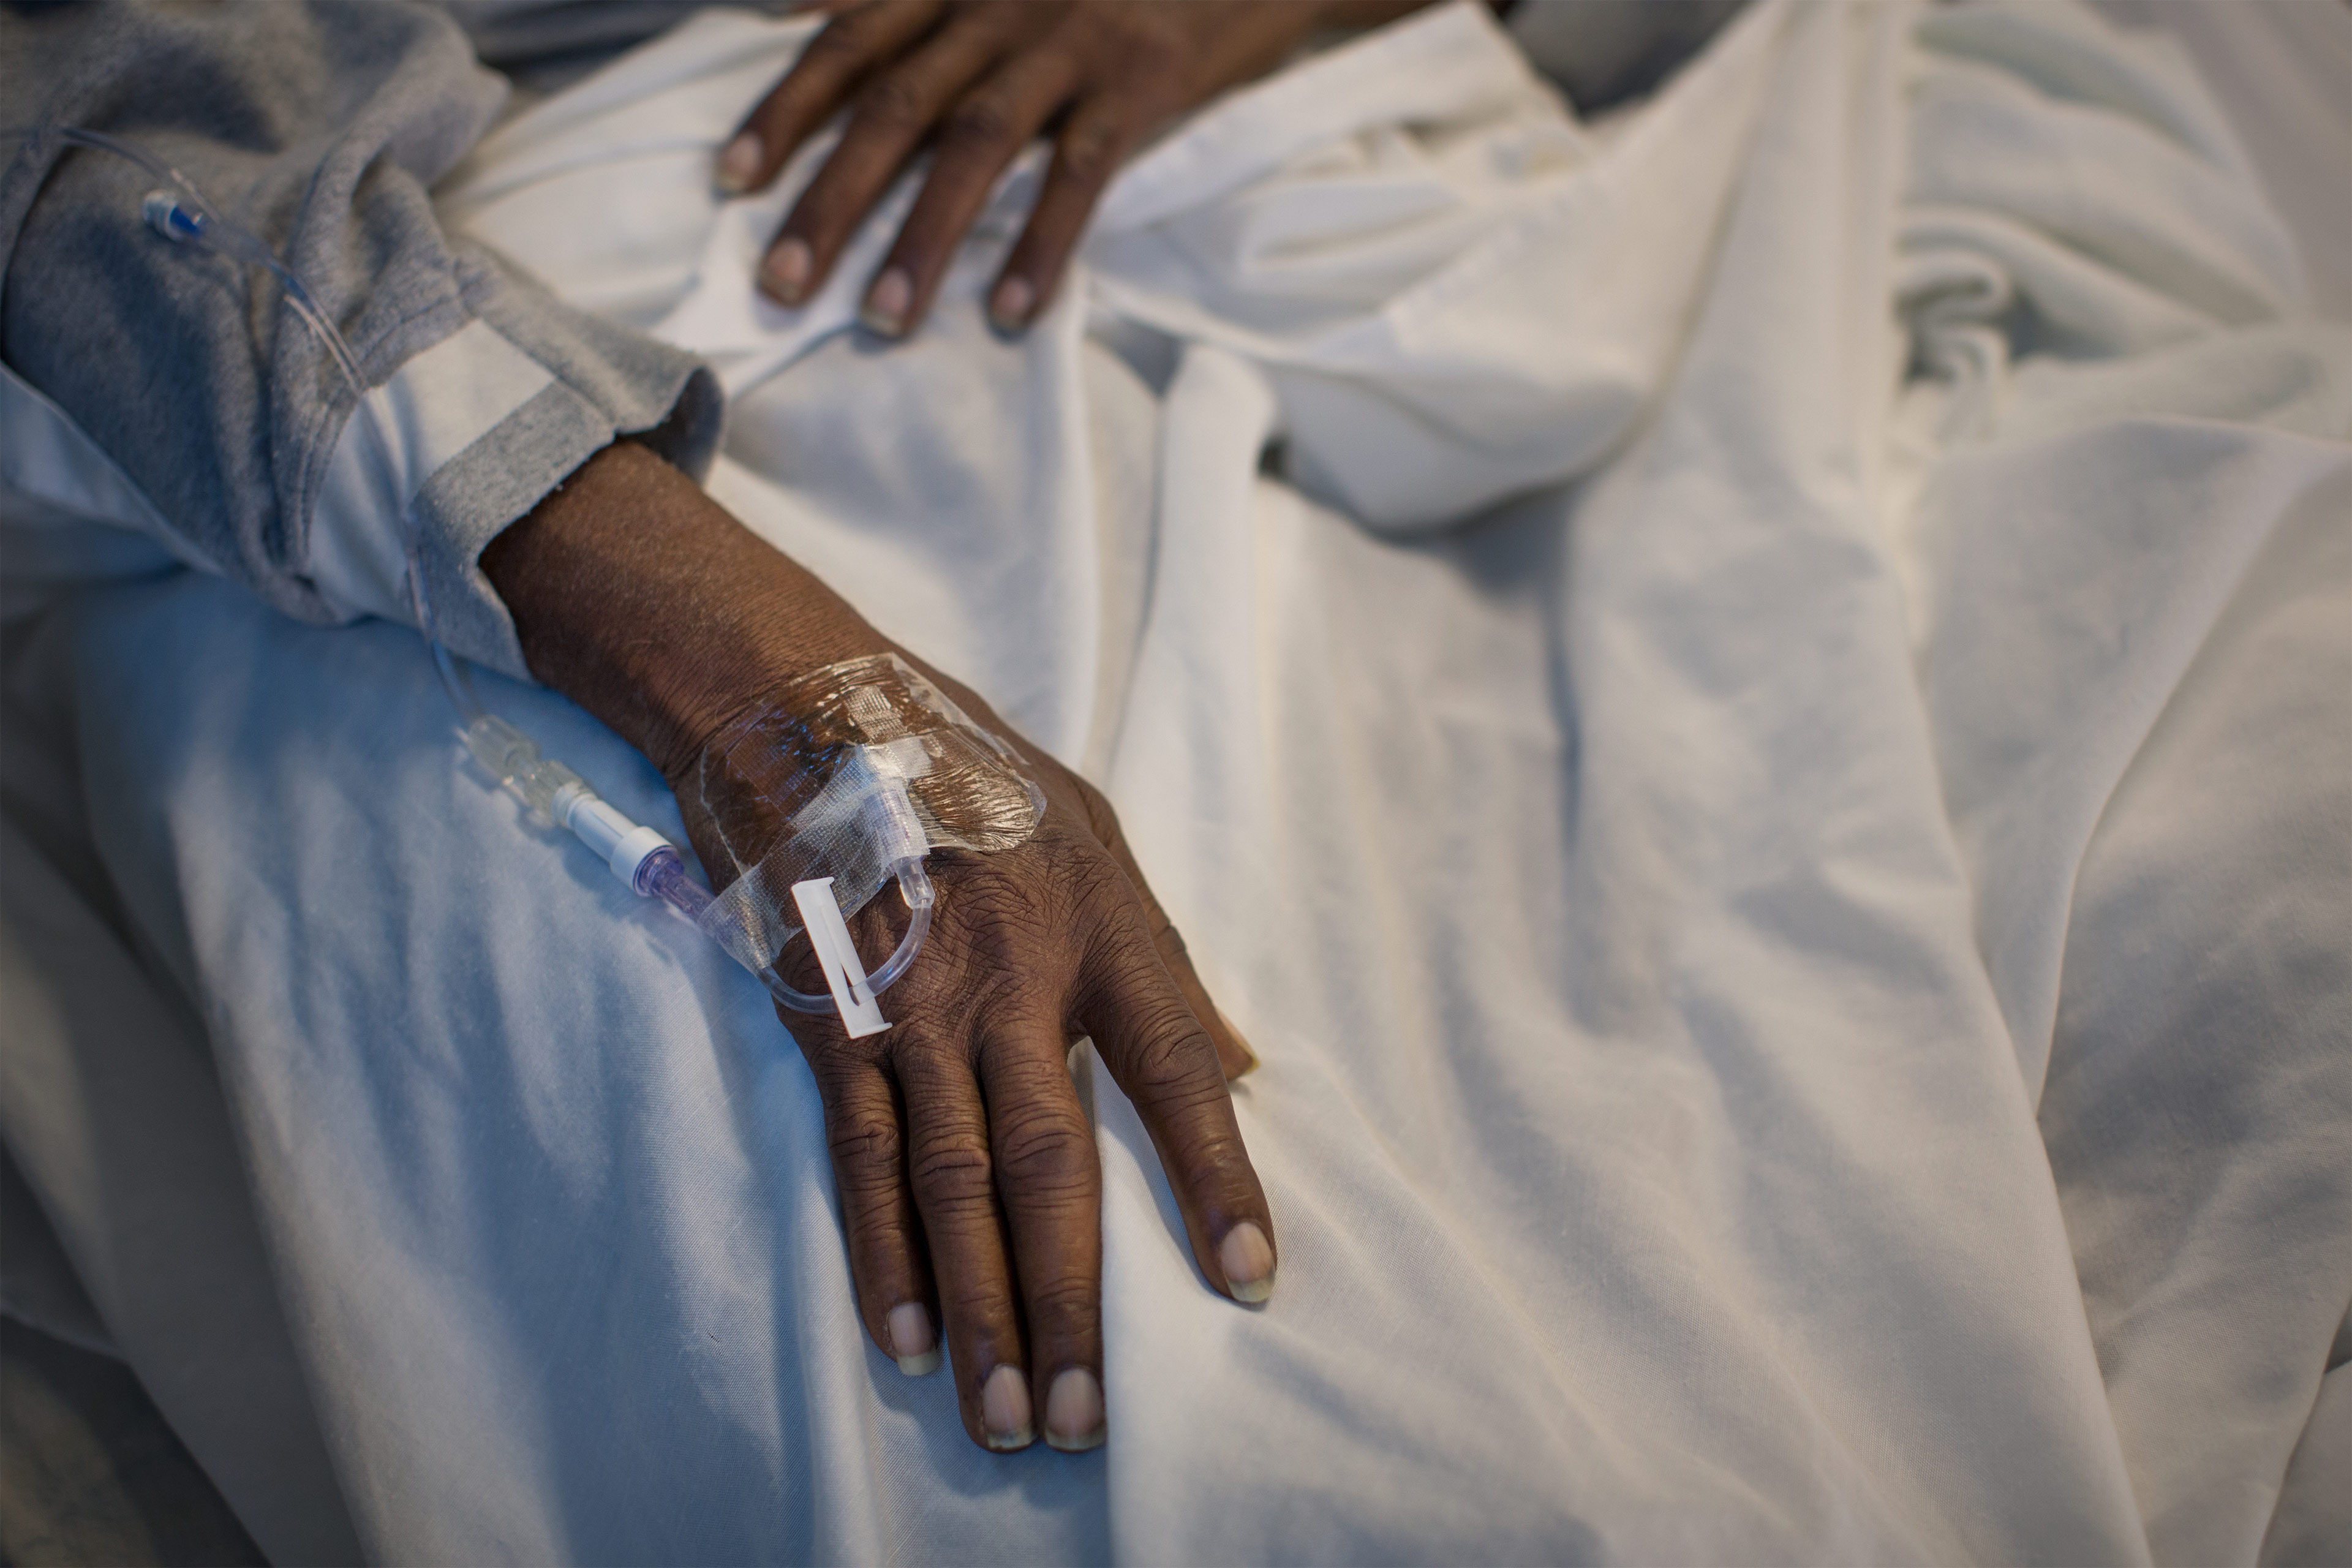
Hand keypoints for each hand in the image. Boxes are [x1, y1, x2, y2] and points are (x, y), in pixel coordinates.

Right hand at [482, 442, 1270, 1452]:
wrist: (820, 718)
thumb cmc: (982, 783)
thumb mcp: (1102, 841)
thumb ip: (1170, 970)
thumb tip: (1247, 1070)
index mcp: (1101, 928)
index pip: (1176, 1070)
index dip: (1216, 1179)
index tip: (1251, 1280)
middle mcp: (1011, 975)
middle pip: (1050, 1162)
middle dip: (1069, 1299)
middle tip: (1082, 1419)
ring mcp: (911, 1002)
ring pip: (950, 1183)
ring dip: (979, 1307)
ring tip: (1002, 1416)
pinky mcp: (830, 1019)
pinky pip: (858, 1156)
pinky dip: (881, 1254)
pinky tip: (905, 1338)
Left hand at [716, 0, 1425, 336]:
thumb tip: (795, 8)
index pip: (849, 41)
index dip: (785, 108)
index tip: (730, 179)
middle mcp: (997, 1)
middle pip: (893, 106)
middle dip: (830, 199)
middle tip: (780, 285)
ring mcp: (1069, 42)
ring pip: (976, 146)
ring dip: (923, 238)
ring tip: (883, 320)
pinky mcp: (1141, 80)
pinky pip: (1082, 173)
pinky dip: (1043, 243)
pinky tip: (1011, 313)